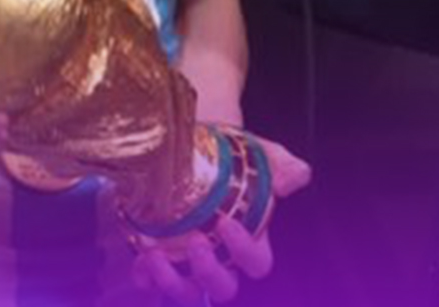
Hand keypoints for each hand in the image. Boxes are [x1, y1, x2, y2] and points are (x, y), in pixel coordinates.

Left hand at [131, 135, 311, 303]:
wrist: (195, 147)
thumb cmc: (233, 157)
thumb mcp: (259, 156)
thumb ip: (280, 166)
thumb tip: (298, 174)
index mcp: (249, 241)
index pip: (256, 263)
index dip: (244, 251)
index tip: (226, 223)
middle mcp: (221, 259)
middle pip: (223, 288)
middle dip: (209, 272)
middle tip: (197, 241)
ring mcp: (188, 263)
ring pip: (187, 294)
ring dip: (172, 283)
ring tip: (157, 258)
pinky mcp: (160, 259)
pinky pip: (152, 284)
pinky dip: (145, 278)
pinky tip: (141, 259)